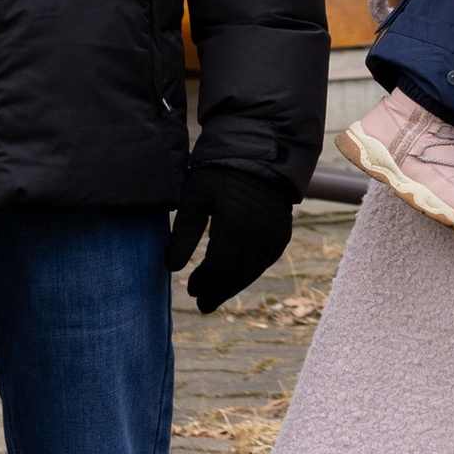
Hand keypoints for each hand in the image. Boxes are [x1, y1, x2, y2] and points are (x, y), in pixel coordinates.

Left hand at [172, 163, 295, 314]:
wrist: (259, 149)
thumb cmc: (219, 170)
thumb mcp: (195, 197)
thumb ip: (184, 234)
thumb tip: (170, 267)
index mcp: (235, 229)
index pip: (218, 268)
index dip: (204, 282)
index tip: (191, 290)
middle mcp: (259, 236)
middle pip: (237, 275)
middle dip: (219, 291)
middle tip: (204, 304)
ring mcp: (274, 234)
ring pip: (254, 269)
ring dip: (236, 285)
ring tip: (219, 293)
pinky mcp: (283, 229)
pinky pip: (269, 258)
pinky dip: (254, 270)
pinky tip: (242, 275)